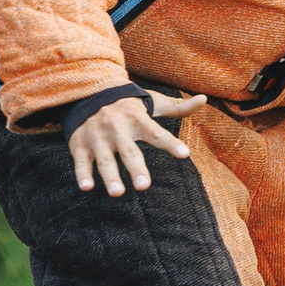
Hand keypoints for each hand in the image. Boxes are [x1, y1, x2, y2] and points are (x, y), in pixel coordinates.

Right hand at [68, 90, 205, 195]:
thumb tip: (204, 99)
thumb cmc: (128, 104)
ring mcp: (98, 137)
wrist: (87, 92)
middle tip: (144, 186)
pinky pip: (81, 161)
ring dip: (110, 176)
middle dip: (135, 168)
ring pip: (105, 159)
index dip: (171, 144)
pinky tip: (87, 188)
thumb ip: (177, 107)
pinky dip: (82, 174)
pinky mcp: (80, 144)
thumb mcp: (152, 102)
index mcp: (138, 119)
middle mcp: (118, 129)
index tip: (185, 154)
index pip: (157, 134)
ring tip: (117, 193)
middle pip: (129, 151)